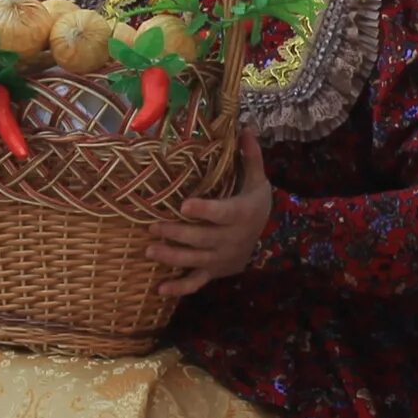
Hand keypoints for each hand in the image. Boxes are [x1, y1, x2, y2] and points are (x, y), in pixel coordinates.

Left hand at [146, 128, 272, 294]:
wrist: (267, 240)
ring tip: (149, 250)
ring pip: (195, 261)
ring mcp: (220, 258)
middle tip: (153, 227)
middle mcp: (230, 240)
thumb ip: (250, 157)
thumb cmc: (254, 203)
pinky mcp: (214, 272)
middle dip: (177, 234)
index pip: (221, 213)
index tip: (184, 205)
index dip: (204, 211)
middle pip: (202, 239)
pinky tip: (160, 289)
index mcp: (241, 214)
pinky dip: (179, 289)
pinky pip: (196, 283)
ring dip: (171, 257)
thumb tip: (244, 128)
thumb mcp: (257, 180)